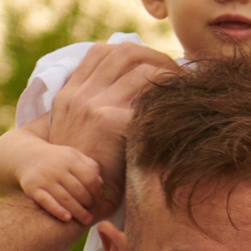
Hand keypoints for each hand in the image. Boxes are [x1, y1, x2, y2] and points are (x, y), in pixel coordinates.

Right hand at [17, 143, 104, 225]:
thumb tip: (101, 186)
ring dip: (78, 211)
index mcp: (70, 159)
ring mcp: (44, 178)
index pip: (90, 178)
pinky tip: (68, 218)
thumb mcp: (74, 156)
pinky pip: (47, 202)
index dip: (98, 192)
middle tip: (92, 212)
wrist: (28, 157)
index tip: (100, 200)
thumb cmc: (59, 160)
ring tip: (86, 220)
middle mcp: (56, 168)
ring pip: (65, 198)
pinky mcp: (32, 188)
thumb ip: (90, 167)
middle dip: (88, 203)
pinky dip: (58, 211)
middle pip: (78, 190)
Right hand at [37, 41, 175, 219]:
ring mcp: (94, 106)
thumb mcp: (77, 133)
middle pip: (124, 51)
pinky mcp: (111, 122)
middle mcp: (80, 95)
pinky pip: (150, 100)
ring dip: (168, 75)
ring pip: (142, 69)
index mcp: (70, 94)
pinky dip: (168, 101)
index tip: (151, 63)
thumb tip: (126, 96)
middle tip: (175, 71)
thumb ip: (92, 110)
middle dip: (155, 56)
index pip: (101, 52)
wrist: (67, 198)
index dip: (131, 52)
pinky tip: (179, 110)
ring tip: (182, 88)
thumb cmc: (82, 171)